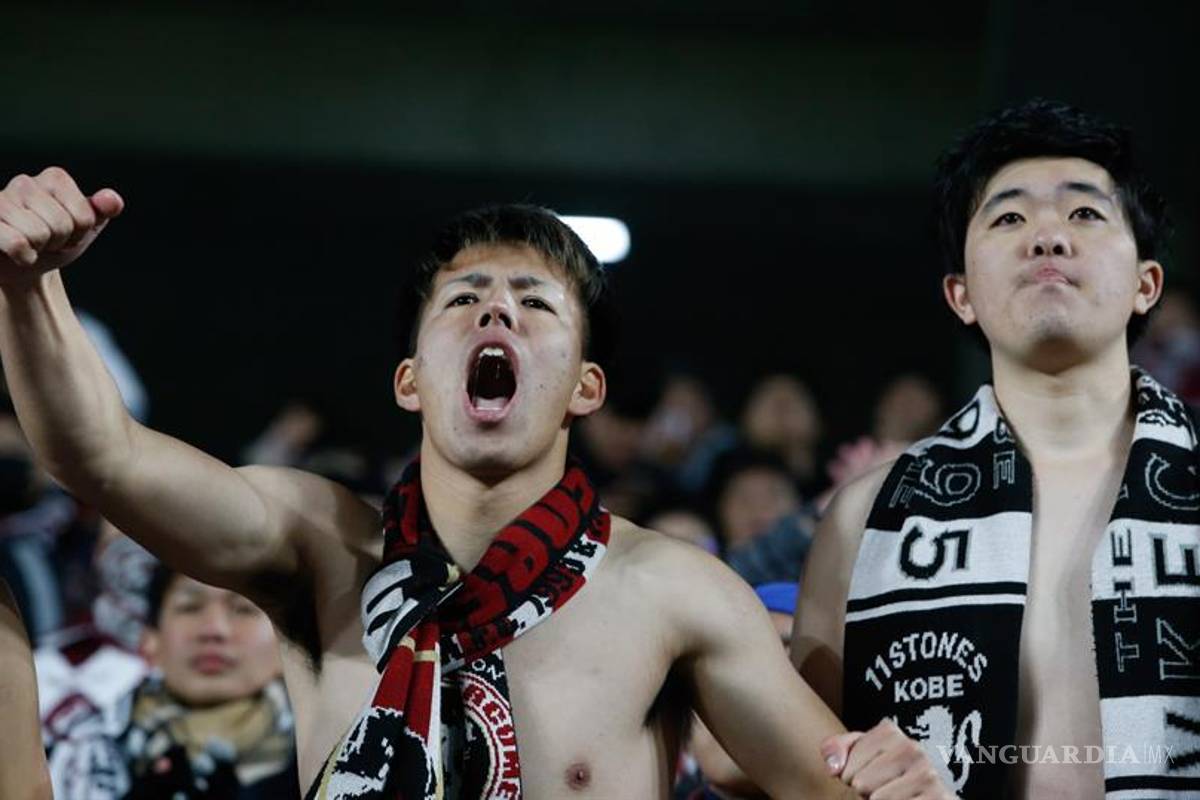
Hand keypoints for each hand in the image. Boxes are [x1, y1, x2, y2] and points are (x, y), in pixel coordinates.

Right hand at [0, 167, 123, 285]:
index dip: (79, 235)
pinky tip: (17, 253)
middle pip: (61, 226)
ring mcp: (0, 200)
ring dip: (39, 250)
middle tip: (46, 242)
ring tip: (30, 244)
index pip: (84, 217)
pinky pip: (16, 243)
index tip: (66, 234)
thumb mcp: (85, 229)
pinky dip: (23, 257)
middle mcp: (25, 182)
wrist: (21, 267)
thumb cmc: (54, 243)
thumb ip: (102, 212)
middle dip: (58, 243)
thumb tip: (112, 200)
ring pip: (38, 235)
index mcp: (54, 179)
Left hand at [822, 719, 955, 798]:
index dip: (850, 778)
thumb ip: (836, 750)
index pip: (847, 767)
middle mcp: (913, 749)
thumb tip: (833, 767)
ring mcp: (928, 774)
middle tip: (882, 789)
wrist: (923, 793)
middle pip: (862, 784)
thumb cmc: (884, 776)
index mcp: (890, 733)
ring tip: (895, 796)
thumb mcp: (858, 757)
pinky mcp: (941, 798)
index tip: (866, 776)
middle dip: (865, 793)